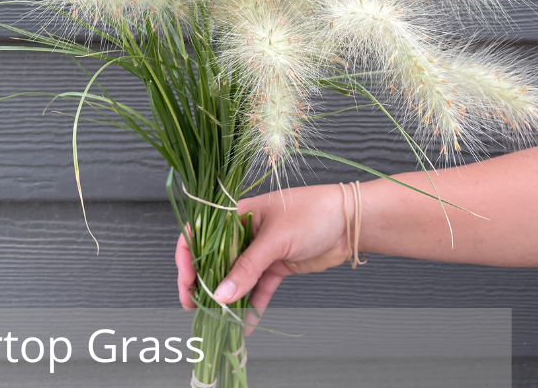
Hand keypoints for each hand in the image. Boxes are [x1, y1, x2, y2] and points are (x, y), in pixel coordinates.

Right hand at [175, 184, 351, 320]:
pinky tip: (247, 324)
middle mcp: (244, 231)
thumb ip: (247, 268)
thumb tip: (220, 295)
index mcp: (237, 213)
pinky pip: (258, 288)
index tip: (187, 280)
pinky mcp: (277, 266)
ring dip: (228, 298)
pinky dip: (252, 306)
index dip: (189, 256)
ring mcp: (261, 250)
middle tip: (197, 307)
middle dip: (205, 284)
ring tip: (220, 321)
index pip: (201, 232)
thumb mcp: (275, 239)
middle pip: (215, 259)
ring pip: (236, 277)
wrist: (350, 222)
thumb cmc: (312, 213)